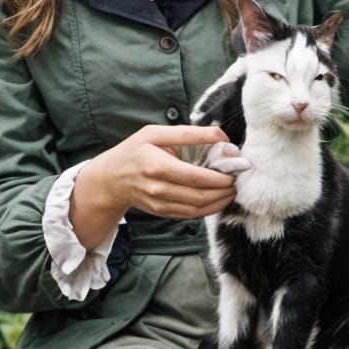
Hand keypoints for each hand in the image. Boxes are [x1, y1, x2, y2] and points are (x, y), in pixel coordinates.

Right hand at [74, 124, 237, 235]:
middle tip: (237, 180)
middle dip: (224, 189)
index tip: (235, 169)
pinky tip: (218, 199)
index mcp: (157, 166)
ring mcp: (159, 204)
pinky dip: (209, 209)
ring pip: (198, 208)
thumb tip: (220, 135)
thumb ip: (189, 133)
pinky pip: (191, 215)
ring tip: (231, 190)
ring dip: (220, 201)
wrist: (111, 178)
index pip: (196, 176)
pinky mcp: (162, 212)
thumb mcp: (156, 133)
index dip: (220, 176)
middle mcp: (157, 189)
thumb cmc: (135, 151)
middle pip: (200, 195)